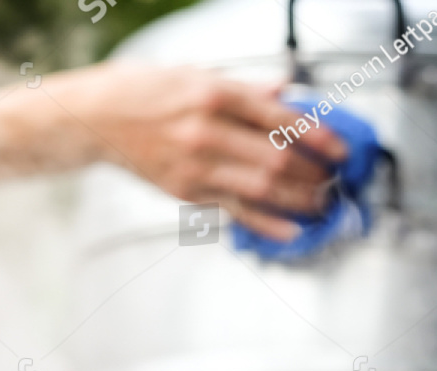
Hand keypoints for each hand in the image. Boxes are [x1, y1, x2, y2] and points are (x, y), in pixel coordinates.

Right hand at [51, 63, 348, 240]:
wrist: (95, 118)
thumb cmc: (146, 92)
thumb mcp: (195, 75)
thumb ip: (245, 89)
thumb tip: (286, 91)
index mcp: (212, 94)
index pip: (279, 118)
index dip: (317, 137)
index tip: (341, 149)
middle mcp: (205, 130)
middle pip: (276, 158)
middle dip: (314, 173)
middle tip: (335, 180)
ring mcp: (196, 164)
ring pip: (262, 188)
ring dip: (300, 200)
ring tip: (323, 203)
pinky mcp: (187, 191)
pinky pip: (236, 211)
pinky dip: (269, 224)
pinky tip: (293, 230)